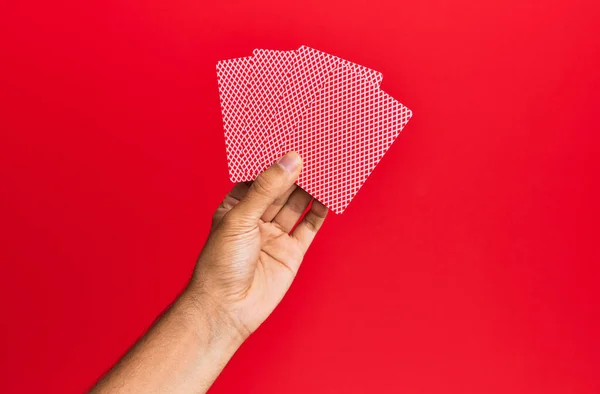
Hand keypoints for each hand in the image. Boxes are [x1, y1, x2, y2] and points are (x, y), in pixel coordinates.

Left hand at [187, 152, 327, 340]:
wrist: (228, 309)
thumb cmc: (221, 264)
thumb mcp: (241, 218)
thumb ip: (268, 189)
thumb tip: (291, 160)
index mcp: (236, 206)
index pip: (259, 176)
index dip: (275, 160)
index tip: (293, 139)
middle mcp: (256, 219)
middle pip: (281, 189)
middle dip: (297, 171)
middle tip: (316, 149)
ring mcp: (275, 235)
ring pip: (296, 205)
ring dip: (310, 188)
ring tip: (327, 166)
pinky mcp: (291, 252)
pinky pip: (308, 227)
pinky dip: (319, 212)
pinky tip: (329, 196)